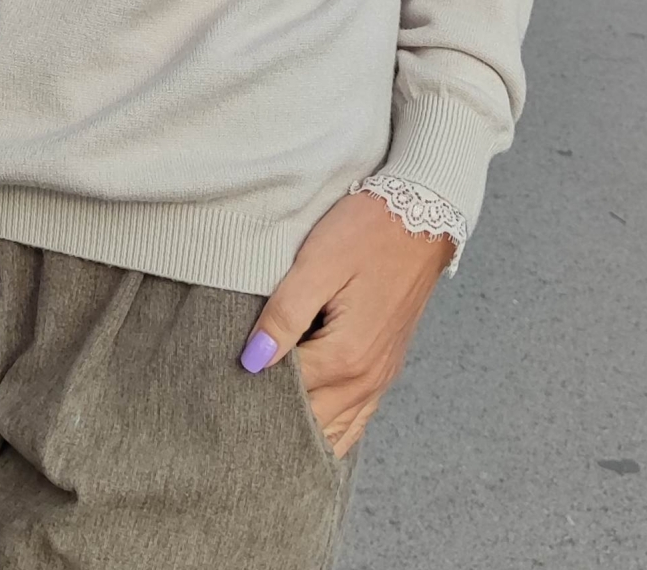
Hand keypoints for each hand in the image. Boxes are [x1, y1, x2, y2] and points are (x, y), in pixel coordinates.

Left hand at [241, 189, 453, 458]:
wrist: (423, 217)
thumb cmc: (367, 233)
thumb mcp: (318, 264)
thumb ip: (284, 315)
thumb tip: (252, 361)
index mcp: (346, 356)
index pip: (286, 392)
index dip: (252, 387)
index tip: (223, 383)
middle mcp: (367, 379)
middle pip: (310, 420)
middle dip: (274, 418)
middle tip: (234, 410)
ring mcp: (380, 378)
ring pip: (336, 430)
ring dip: (302, 430)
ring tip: (264, 422)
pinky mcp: (386, 368)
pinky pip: (357, 418)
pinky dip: (332, 428)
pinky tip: (309, 427)